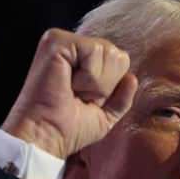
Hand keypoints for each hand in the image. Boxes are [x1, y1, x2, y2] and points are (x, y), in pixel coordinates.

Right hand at [1, 29, 138, 159]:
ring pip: (109, 52)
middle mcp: (71, 46)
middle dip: (105, 84)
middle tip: (78, 96)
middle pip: (117, 54)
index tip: (84, 101)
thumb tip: (132, 78)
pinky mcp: (56, 41)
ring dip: (96, 82)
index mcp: (80, 60)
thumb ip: (121, 98)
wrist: (47, 137)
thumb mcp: (104, 116)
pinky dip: (88, 76)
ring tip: (72, 91)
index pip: (118, 61)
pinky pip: (95, 50)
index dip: (109, 88)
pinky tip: (68, 84)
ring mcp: (62, 41)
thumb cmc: (69, 130)